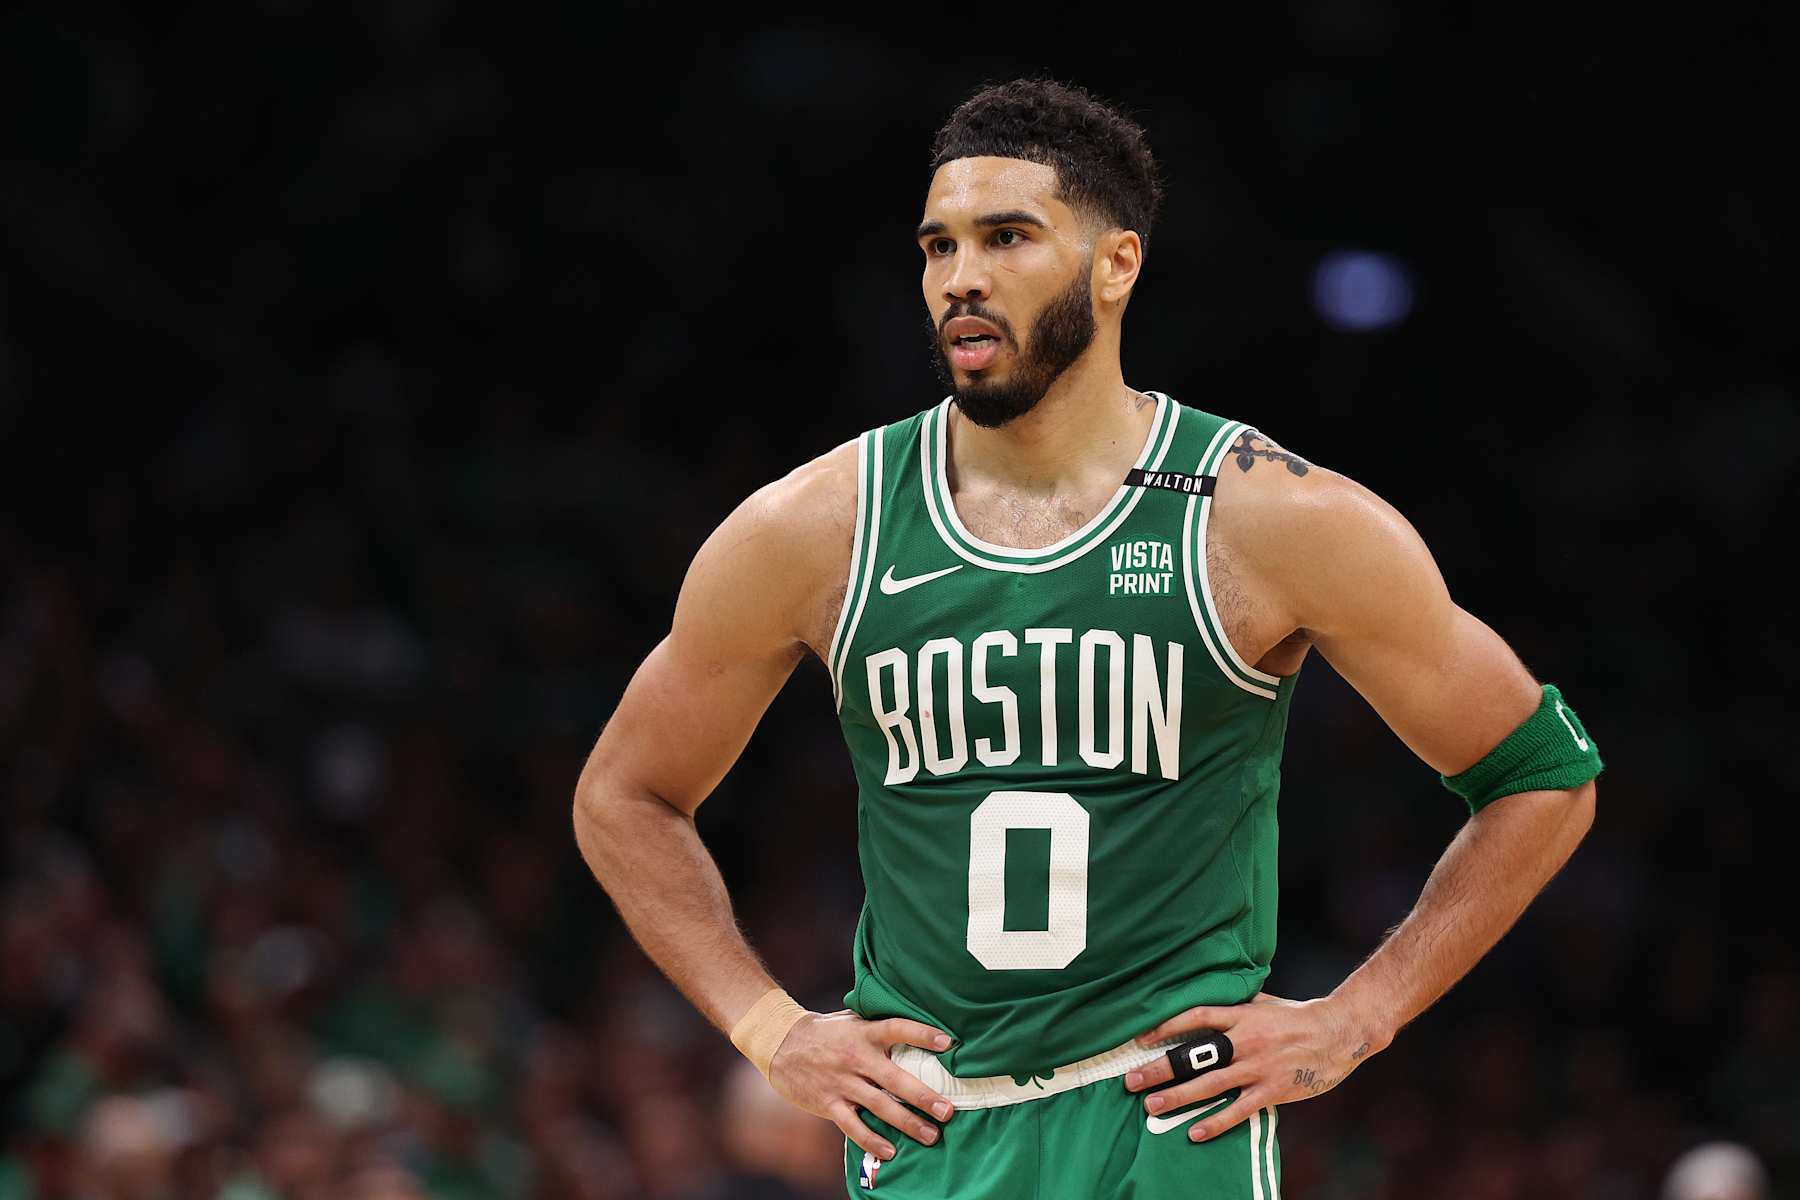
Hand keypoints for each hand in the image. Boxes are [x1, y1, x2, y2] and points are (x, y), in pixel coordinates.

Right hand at [767, 1009, 956, 1162]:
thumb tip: (917, 1022)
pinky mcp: (830, 1103)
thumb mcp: (853, 1020)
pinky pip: (853, 1126)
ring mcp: (843, 1083)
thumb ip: (879, 1025)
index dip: (922, 1034)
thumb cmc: (826, 1032)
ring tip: (931, 1135)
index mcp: (864, 1033)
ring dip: (907, 1123)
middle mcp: (856, 1058)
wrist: (782, 1044)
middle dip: (923, 1097)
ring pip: (879, 1106)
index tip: (948, 1043)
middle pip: (895, 1079)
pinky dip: (871, 1140)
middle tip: (947, 1111)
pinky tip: (890, 1151)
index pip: (897, 1029)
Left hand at [1122, 992, 1379, 1142]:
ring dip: (1177, 1097)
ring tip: (1151, 1107)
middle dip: (1160, 1069)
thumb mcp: (1264, 1002)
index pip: (1196, 1016)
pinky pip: (1239, 1110)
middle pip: (1195, 1056)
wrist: (1340, 1032)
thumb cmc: (1298, 1016)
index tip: (1140, 1038)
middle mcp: (1245, 1040)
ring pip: (1210, 1085)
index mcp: (1242, 1015)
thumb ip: (1235, 1005)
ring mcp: (1258, 1067)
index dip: (1166, 1026)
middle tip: (1131, 1081)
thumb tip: (1207, 999)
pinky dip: (1216, 1122)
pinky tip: (1195, 1132)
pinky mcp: (1273, 1090)